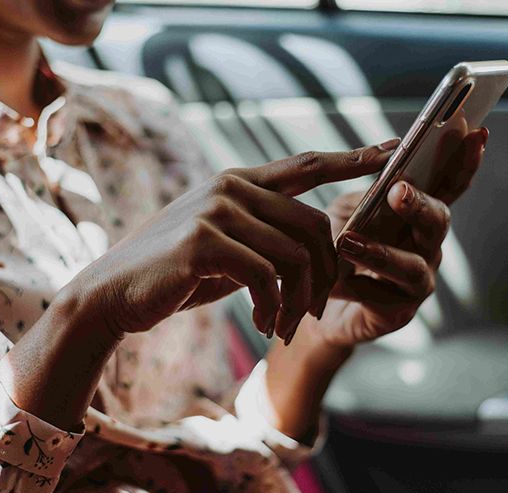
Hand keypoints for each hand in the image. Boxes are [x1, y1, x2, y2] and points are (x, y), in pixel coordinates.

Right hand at [59, 144, 400, 344]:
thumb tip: (311, 246)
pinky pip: (266, 277)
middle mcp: (231, 188)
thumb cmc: (173, 275)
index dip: (353, 158)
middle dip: (326, 275)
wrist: (114, 294)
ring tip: (285, 327)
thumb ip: (263, 236)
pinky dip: (274, 308)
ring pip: (295, 255)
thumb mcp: (225, 248)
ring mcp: (216, 211)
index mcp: (238, 183)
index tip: (393, 151)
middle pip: (315, 224)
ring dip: (299, 301)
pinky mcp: (203, 242)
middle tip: (313, 314)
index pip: (307, 165)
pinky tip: (264, 325)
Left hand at [313, 127, 488, 347]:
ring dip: (381, 252)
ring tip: (347, 243)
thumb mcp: (346, 210)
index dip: (464, 162)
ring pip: (413, 267)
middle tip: (398, 191)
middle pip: (438, 222)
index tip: (474, 133)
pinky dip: (358, 287)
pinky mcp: (398, 312)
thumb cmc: (336, 248)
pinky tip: (336, 282)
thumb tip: (387, 157)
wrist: (316, 301)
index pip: (448, 186)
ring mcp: (417, 282)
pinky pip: (385, 299)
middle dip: (421, 205)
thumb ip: (367, 191)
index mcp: (417, 215)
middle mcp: (426, 246)